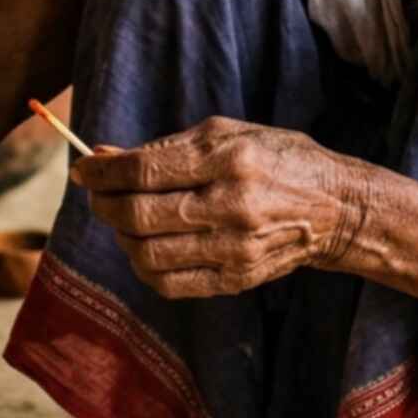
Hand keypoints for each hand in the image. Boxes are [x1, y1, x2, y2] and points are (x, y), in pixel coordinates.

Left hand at [73, 116, 366, 298]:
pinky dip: (142, 265)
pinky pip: (168, 282)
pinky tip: (145, 245)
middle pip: (139, 215)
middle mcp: (232, 206)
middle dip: (104, 204)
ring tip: (123, 219)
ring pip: (147, 253)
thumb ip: (162, 147)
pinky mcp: (237, 279)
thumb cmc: (274, 159)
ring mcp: (235, 249)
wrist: (335, 209)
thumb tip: (102, 157)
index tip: (83, 169)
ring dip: (120, 236)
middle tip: (97, 194)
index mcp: (229, 159)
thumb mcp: (225, 134)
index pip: (144, 171)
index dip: (102, 172)